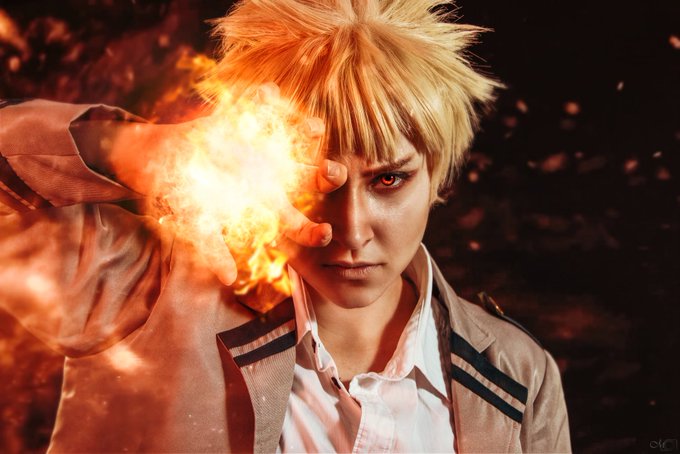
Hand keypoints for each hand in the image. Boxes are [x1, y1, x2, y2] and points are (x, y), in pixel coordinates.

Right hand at [203, 83, 346, 285]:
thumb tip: (228, 279)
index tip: (327, 235)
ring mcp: (260, 146)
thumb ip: (214, 250)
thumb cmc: (187, 199)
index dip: (311, 230)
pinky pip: (253, 107)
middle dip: (323, 174)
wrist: (163, 160)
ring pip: (289, 139)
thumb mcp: (198, 226)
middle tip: (336, 174)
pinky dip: (260, 99)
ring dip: (302, 132)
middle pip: (306, 175)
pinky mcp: (240, 120)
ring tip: (317, 128)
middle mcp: (271, 172)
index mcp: (265, 202)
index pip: (296, 220)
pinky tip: (269, 93)